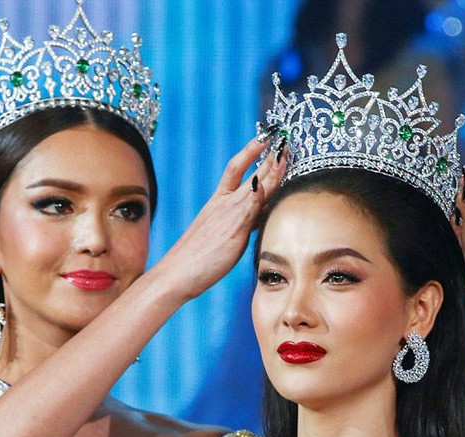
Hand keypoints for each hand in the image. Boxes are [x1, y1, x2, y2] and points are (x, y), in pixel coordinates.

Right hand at [157, 136, 287, 299]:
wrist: (178, 271)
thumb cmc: (196, 258)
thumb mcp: (218, 232)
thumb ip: (238, 221)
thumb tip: (253, 216)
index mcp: (217, 201)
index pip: (236, 168)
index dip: (251, 150)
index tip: (264, 138)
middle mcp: (224, 203)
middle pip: (251, 172)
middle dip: (270, 157)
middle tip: (285, 142)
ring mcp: (230, 214)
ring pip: (256, 185)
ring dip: (273, 169)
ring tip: (287, 154)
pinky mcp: (235, 229)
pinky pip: (251, 206)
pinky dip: (261, 192)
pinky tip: (272, 181)